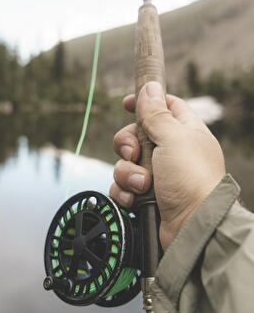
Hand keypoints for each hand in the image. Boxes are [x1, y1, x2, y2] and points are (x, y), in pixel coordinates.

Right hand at [109, 81, 225, 250]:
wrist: (192, 226)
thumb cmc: (191, 179)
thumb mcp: (174, 138)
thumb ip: (157, 113)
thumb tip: (149, 86)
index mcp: (184, 132)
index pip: (164, 106)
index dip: (145, 102)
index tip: (127, 103)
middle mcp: (170, 152)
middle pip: (135, 135)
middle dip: (127, 145)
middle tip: (135, 154)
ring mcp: (157, 175)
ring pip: (124, 162)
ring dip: (127, 173)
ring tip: (143, 185)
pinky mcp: (145, 196)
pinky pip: (122, 186)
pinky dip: (125, 192)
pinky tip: (136, 199)